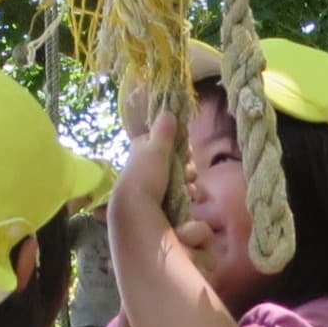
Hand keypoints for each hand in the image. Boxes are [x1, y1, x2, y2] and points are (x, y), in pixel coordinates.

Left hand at [113, 111, 181, 238]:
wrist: (136, 214)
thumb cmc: (144, 178)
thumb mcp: (154, 150)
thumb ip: (163, 132)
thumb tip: (168, 112)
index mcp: (141, 152)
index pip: (162, 143)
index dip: (178, 146)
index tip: (186, 152)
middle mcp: (145, 169)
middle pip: (173, 163)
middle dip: (186, 168)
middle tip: (189, 173)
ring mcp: (151, 188)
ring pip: (178, 180)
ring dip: (188, 183)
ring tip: (191, 191)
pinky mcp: (159, 206)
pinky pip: (178, 197)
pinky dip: (186, 197)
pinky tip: (190, 200)